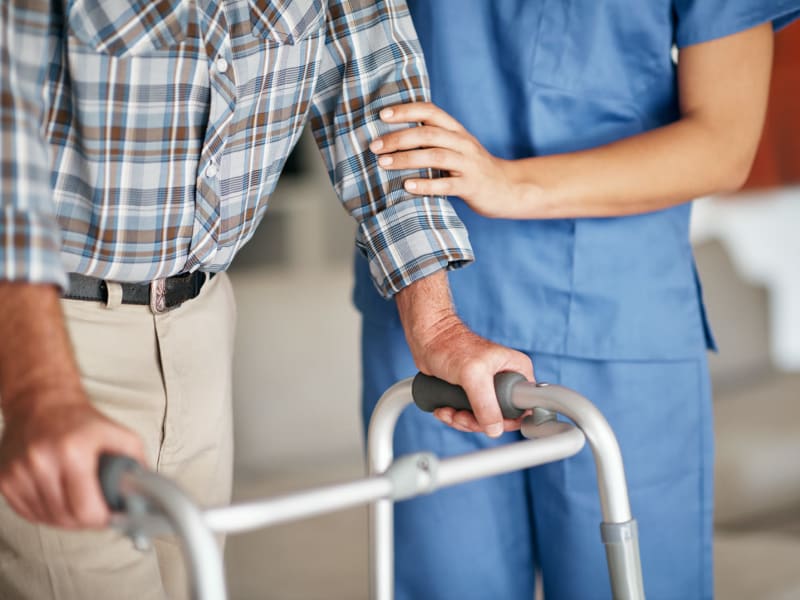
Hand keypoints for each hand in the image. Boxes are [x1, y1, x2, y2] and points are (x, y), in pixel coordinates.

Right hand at [0, 391, 145, 528]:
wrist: (41, 401)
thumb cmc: (80, 420)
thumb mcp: (118, 434)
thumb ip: (136, 464)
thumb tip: (145, 494)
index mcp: (72, 452)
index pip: (85, 510)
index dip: (101, 519)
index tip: (110, 516)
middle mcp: (41, 462)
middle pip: (65, 518)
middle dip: (86, 520)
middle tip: (97, 510)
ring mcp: (19, 472)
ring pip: (46, 519)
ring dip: (65, 518)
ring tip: (78, 500)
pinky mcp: (4, 479)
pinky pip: (27, 513)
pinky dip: (46, 513)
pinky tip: (58, 498)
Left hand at [370, 102, 536, 217]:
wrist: (508, 188)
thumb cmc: (472, 168)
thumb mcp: (456, 147)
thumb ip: (432, 140)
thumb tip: (393, 137)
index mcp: (456, 130)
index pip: (430, 112)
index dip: (406, 111)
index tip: (382, 115)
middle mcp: (462, 143)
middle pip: (428, 133)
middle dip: (398, 138)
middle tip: (374, 146)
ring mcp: (468, 164)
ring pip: (435, 156)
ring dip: (406, 159)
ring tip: (383, 163)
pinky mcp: (471, 186)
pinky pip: (446, 184)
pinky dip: (426, 185)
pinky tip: (407, 186)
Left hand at [395, 271, 533, 436]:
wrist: (427, 340)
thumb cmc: (450, 346)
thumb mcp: (473, 375)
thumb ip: (486, 403)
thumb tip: (495, 429)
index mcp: (517, 370)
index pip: (524, 407)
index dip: (507, 420)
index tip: (487, 421)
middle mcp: (506, 379)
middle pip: (501, 418)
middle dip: (477, 422)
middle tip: (461, 416)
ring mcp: (488, 388)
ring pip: (482, 419)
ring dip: (462, 421)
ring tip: (449, 411)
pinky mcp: (471, 393)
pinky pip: (468, 416)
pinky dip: (455, 417)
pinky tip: (444, 409)